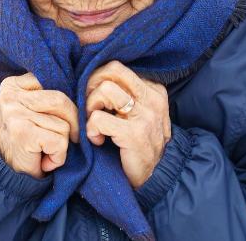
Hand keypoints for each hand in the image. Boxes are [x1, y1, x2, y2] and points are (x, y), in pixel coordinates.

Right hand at [0, 72, 79, 178]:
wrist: (7, 174)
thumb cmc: (26, 140)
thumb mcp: (34, 110)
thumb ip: (50, 96)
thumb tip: (83, 91)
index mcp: (13, 84)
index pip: (54, 81)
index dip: (67, 103)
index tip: (61, 120)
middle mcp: (10, 95)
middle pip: (62, 100)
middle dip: (72, 123)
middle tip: (64, 140)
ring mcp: (15, 113)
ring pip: (63, 123)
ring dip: (62, 143)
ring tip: (46, 151)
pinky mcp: (23, 133)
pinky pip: (59, 141)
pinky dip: (59, 157)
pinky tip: (45, 161)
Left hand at [85, 61, 170, 187]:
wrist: (155, 178)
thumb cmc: (138, 143)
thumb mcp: (137, 113)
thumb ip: (124, 93)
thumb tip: (92, 75)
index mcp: (154, 89)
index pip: (116, 67)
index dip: (98, 81)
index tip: (96, 101)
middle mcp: (152, 98)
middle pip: (111, 70)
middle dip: (92, 86)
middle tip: (92, 108)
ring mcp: (145, 115)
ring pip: (105, 89)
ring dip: (91, 108)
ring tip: (95, 124)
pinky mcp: (134, 133)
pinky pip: (98, 118)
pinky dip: (91, 130)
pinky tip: (98, 140)